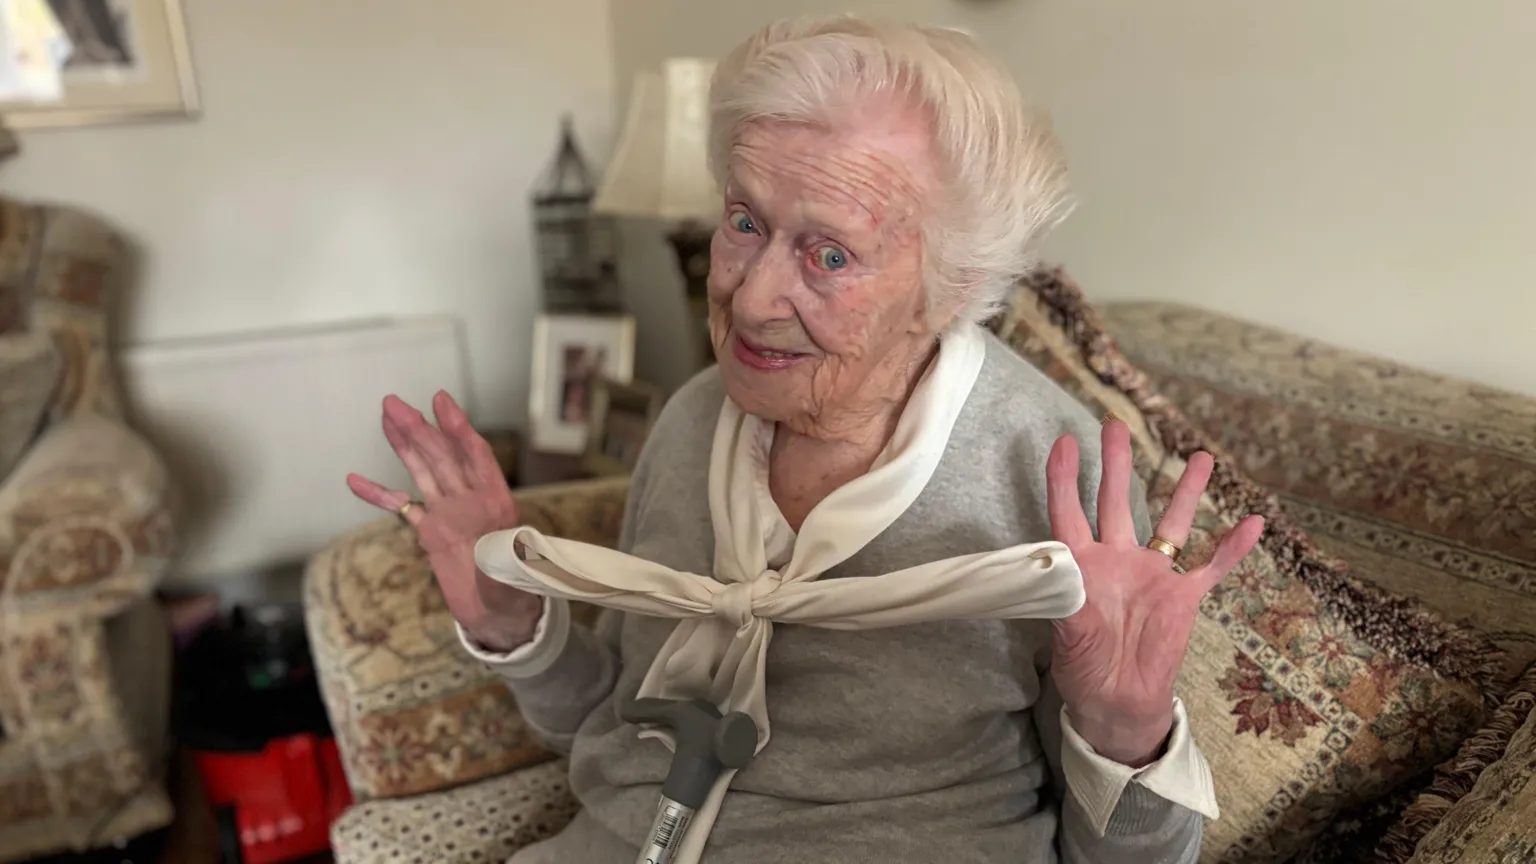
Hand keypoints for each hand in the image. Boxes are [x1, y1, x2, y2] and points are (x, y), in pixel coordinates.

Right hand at [346, 391, 542, 650]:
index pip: (476, 456)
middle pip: (442, 456)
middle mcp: (469, 500)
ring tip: (386, 416)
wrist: (499, 614)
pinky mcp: (431, 532)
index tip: (441, 402)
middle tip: (393, 402)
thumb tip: (508, 550)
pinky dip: (379, 495)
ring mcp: (448, 513)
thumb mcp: (517, 571)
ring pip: (423, 471)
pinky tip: (356, 480)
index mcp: (495, 502)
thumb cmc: (515, 591)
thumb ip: (508, 557)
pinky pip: (402, 508)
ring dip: (405, 445)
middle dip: (419, 428)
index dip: (459, 428)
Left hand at [1046, 419, 1263, 765]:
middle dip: (1116, 463)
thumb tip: (1059, 567)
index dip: (1064, 478)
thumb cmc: (1082, 668)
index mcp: (1081, 565)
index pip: (1068, 511)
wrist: (1116, 703)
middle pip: (1116, 501)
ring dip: (1185, 491)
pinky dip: (1232, 547)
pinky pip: (1212, 567)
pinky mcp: (1183, 597)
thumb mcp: (1065, 633)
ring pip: (1172, 522)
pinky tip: (1253, 522)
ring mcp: (1152, 575)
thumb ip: (1065, 598)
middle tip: (1114, 424)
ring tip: (1200, 456)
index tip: (1064, 441)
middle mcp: (1116, 559)